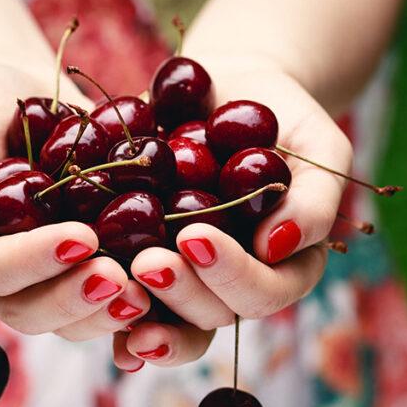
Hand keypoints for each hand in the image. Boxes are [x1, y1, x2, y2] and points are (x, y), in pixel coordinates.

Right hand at [0, 61, 151, 339]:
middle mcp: (1, 277)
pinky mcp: (84, 271)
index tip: (80, 236)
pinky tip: (163, 290)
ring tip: (147, 291)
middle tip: (119, 276)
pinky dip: (133, 305)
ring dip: (106, 313)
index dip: (33, 260)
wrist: (20, 97)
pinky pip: (104, 304)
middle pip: (29, 310)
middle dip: (74, 298)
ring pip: (69, 320)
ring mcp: (44, 280)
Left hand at [113, 60, 351, 369]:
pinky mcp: (141, 259)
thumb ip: (315, 197)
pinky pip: (125, 298)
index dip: (232, 276)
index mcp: (283, 266)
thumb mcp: (318, 144)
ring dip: (142, 311)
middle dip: (182, 294)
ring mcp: (186, 277)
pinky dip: (108, 313)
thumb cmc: (283, 115)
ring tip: (110, 280)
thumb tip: (277, 247)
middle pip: (213, 315)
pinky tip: (88, 303)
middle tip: (149, 264)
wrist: (224, 88)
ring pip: (169, 318)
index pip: (265, 293)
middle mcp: (233, 283)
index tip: (195, 239)